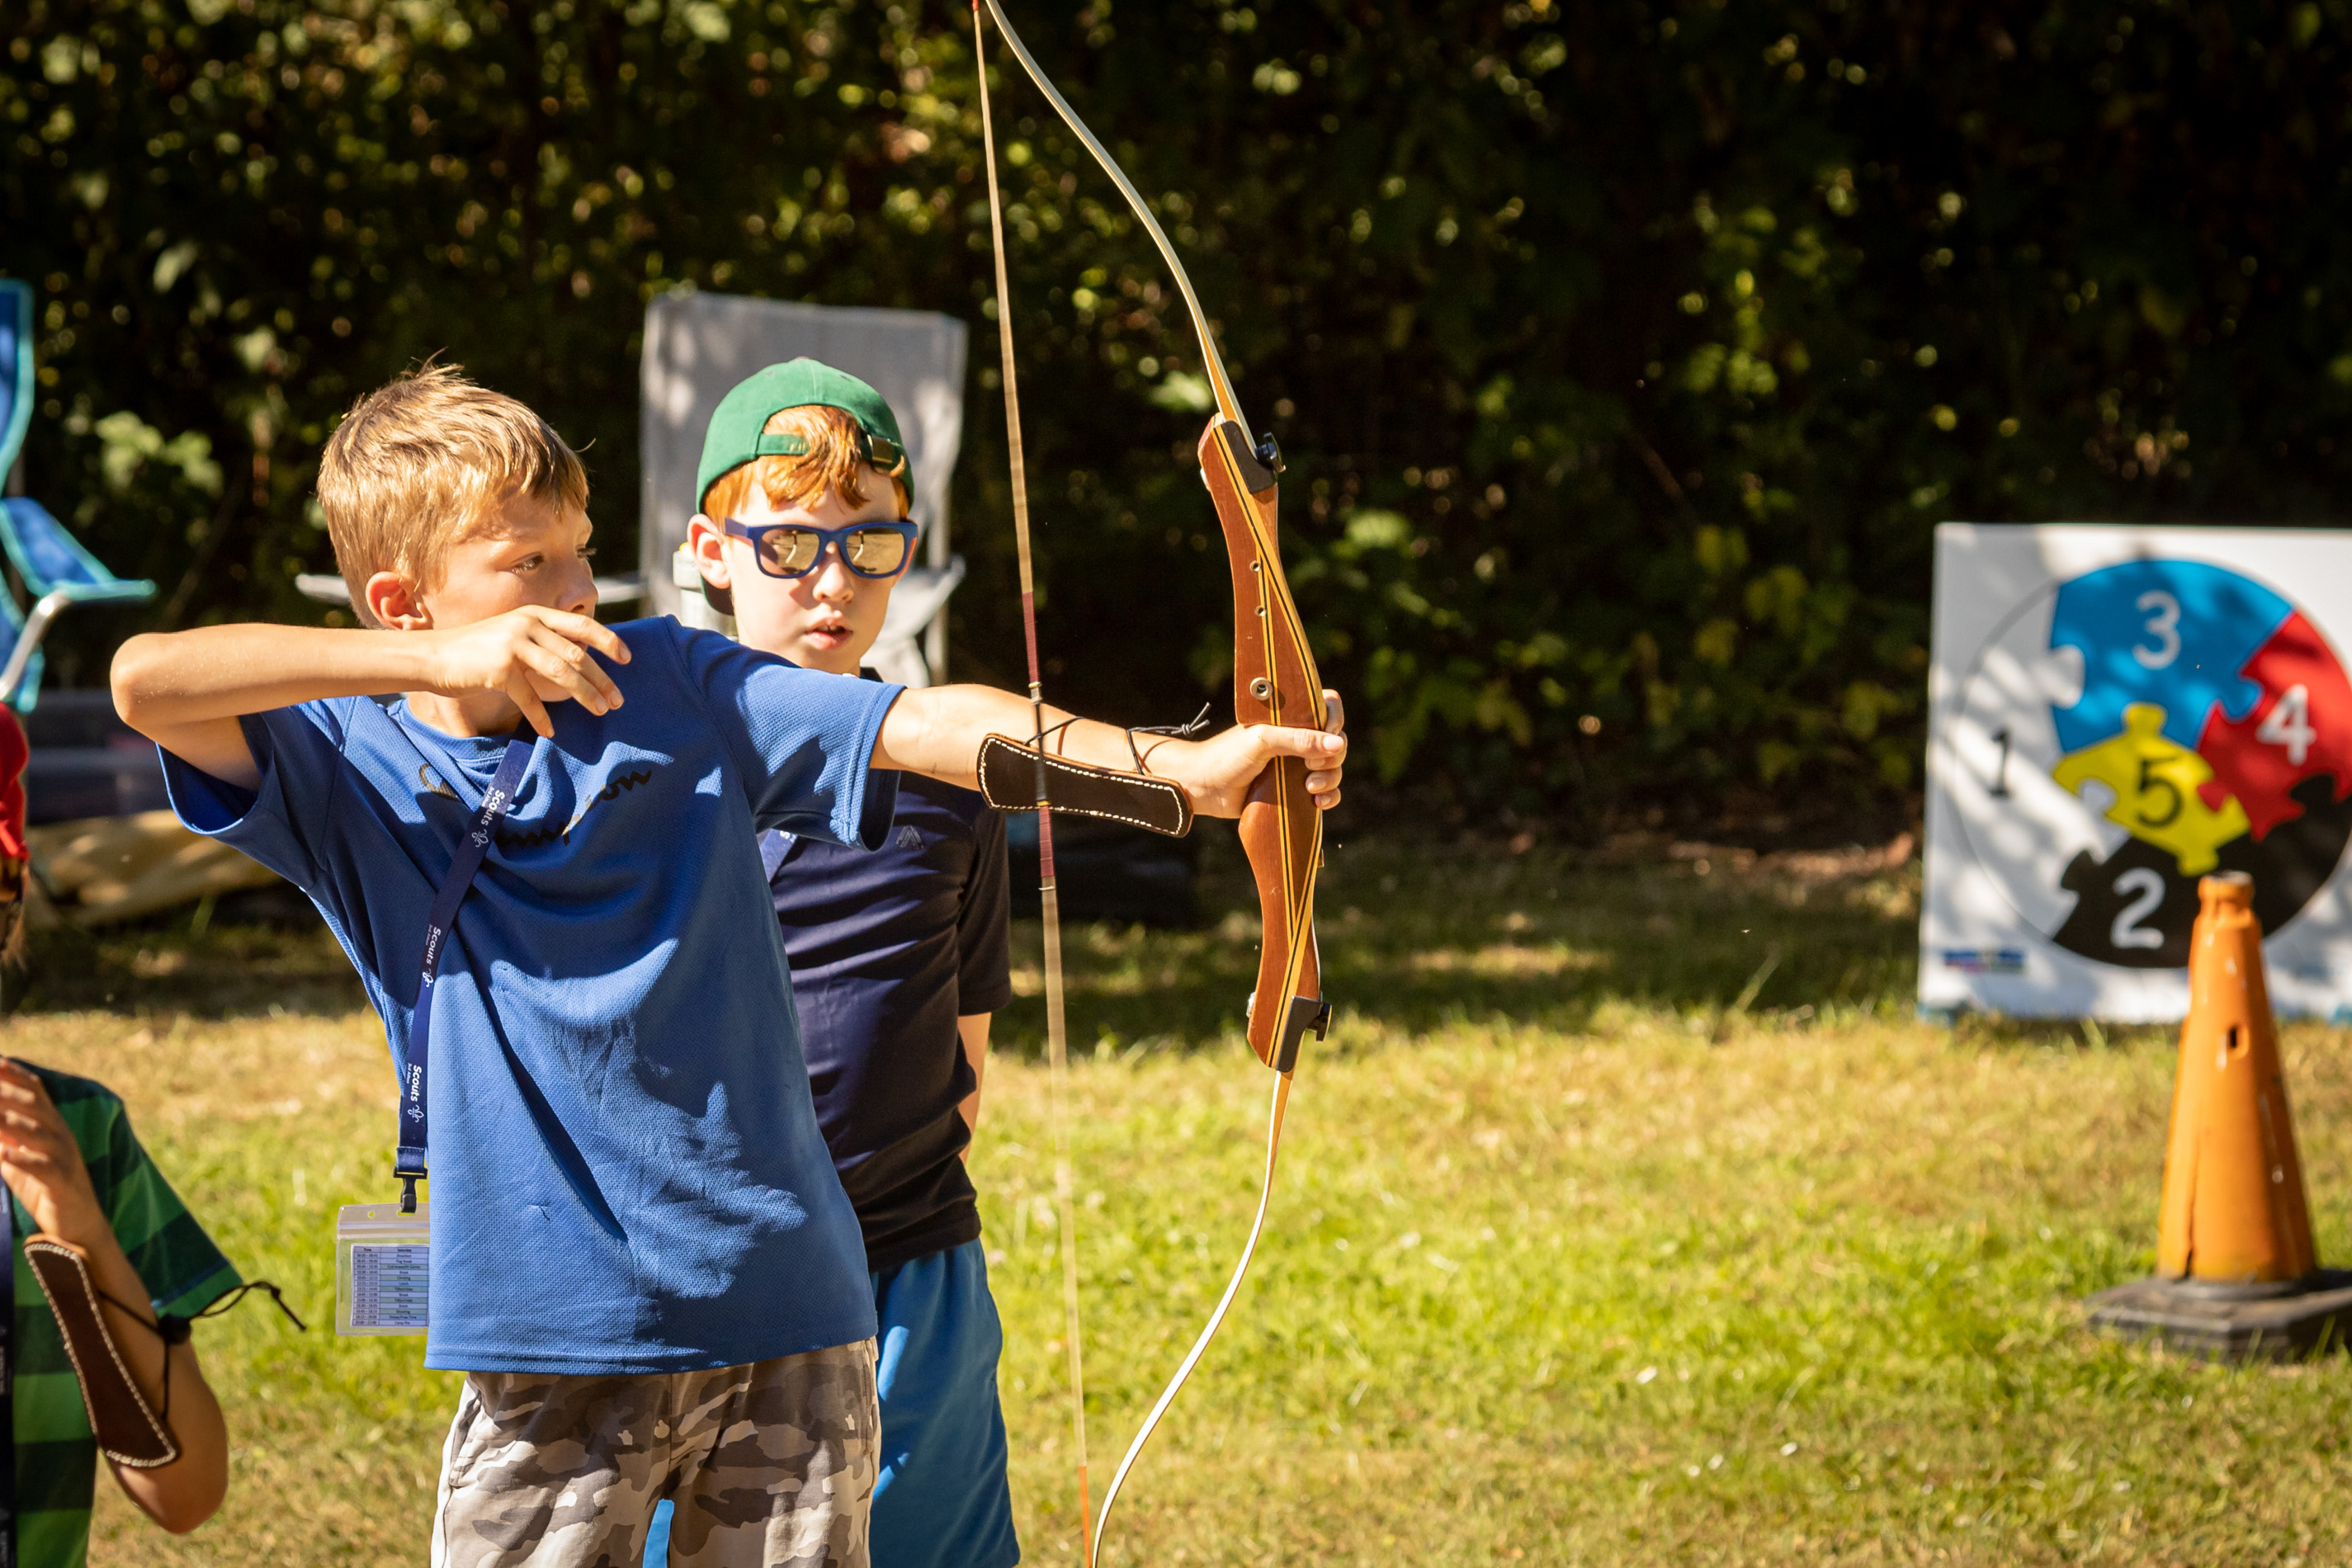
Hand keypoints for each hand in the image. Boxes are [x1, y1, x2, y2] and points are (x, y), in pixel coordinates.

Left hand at [0, 1059, 107, 1245]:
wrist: (79, 1226)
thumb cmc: (46, 1189)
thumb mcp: (21, 1157)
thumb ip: (5, 1135)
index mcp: (53, 1125)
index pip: (35, 1091)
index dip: (15, 1074)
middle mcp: (61, 1135)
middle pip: (33, 1106)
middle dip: (4, 1092)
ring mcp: (64, 1157)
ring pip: (35, 1132)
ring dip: (7, 1121)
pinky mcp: (63, 1183)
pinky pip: (42, 1167)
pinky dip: (21, 1159)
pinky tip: (2, 1154)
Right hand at [419, 606, 631, 736]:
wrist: (434, 656)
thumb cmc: (479, 650)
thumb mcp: (515, 635)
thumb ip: (545, 641)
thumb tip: (583, 657)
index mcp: (535, 615)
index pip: (581, 625)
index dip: (608, 641)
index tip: (627, 658)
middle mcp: (526, 625)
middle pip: (576, 654)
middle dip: (601, 679)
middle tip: (617, 700)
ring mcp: (512, 645)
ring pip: (561, 672)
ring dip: (584, 695)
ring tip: (600, 712)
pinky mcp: (498, 670)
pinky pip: (529, 697)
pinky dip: (540, 716)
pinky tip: (549, 732)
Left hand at [1157, 691, 1348, 818]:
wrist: (1203, 787)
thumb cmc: (1227, 756)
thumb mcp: (1262, 741)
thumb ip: (1298, 739)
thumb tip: (1337, 744)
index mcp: (1290, 718)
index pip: (1328, 707)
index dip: (1334, 719)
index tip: (1329, 734)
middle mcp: (1297, 740)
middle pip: (1336, 742)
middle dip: (1332, 757)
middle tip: (1310, 767)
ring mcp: (1297, 766)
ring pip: (1333, 769)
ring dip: (1331, 779)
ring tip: (1310, 788)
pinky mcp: (1294, 790)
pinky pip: (1325, 793)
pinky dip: (1329, 797)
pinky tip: (1317, 803)